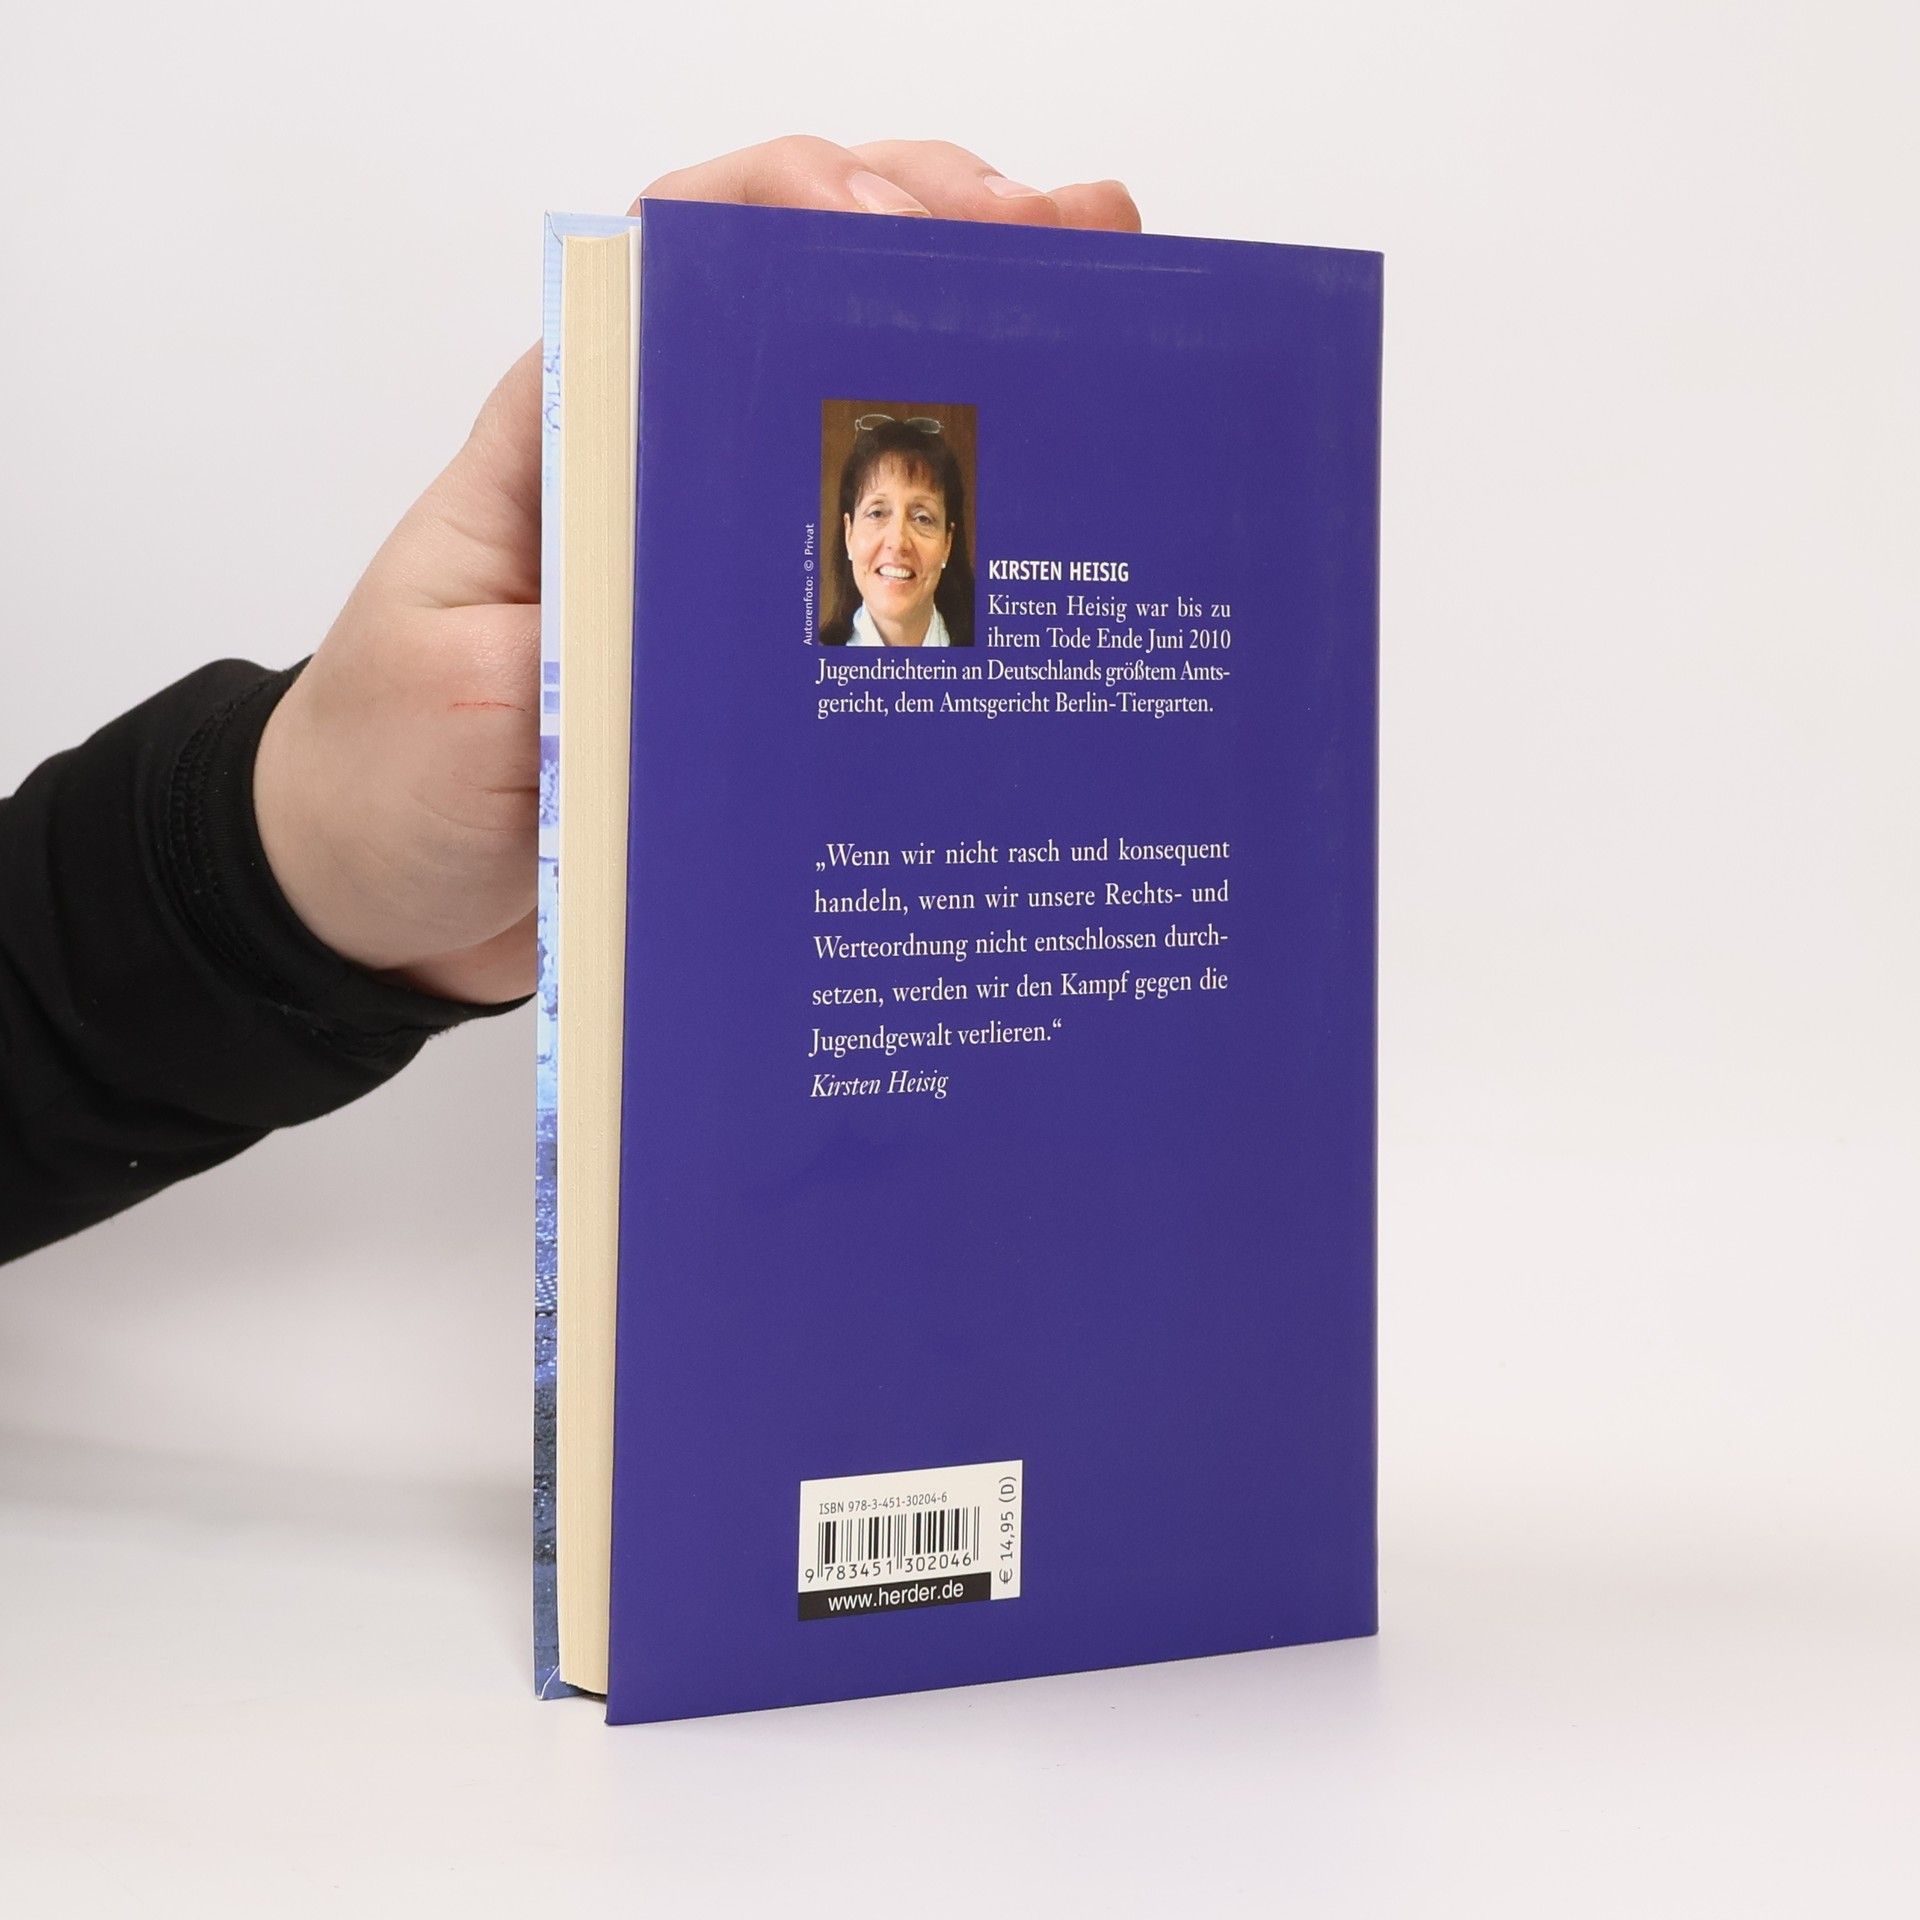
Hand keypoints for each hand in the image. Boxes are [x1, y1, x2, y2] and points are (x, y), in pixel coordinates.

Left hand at [253, 138, 1140, 1003]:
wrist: (375, 890)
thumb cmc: (386, 776)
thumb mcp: (471, 690)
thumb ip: (583, 622)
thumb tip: (738, 581)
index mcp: (569, 442)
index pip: (690, 261)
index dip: (810, 210)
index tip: (922, 229)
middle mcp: (654, 472)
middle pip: (804, 309)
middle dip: (944, 246)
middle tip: (1081, 246)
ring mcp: (712, 557)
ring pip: (853, 418)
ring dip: (976, 359)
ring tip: (1105, 334)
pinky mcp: (750, 647)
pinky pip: (864, 557)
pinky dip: (959, 514)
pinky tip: (1048, 507)